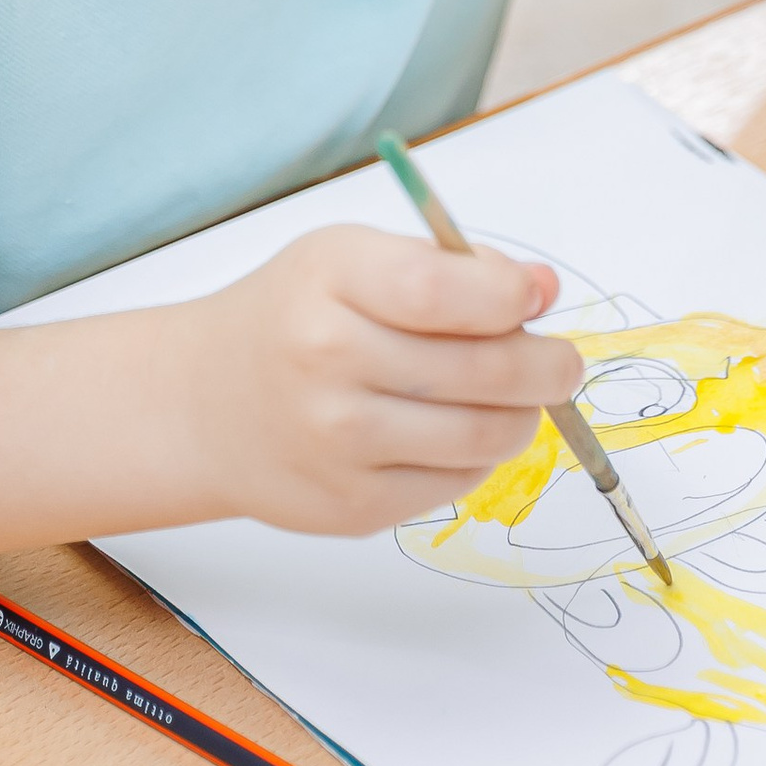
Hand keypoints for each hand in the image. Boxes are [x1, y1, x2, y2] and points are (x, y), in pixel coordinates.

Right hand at [162, 226, 586, 535]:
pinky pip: (456, 483)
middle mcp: (328, 364)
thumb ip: (448, 268)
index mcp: (332, 283)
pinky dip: (475, 456)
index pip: (445, 292)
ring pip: (485, 435)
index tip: (535, 299)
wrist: (205, 405)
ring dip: (520, 415)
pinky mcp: (353, 506)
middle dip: (548, 366)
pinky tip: (453, 430)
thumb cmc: (293, 316)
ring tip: (514, 397)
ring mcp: (339, 445)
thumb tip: (542, 289)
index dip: (509, 297)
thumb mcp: (351, 259)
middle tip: (560, 362)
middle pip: (484, 371)